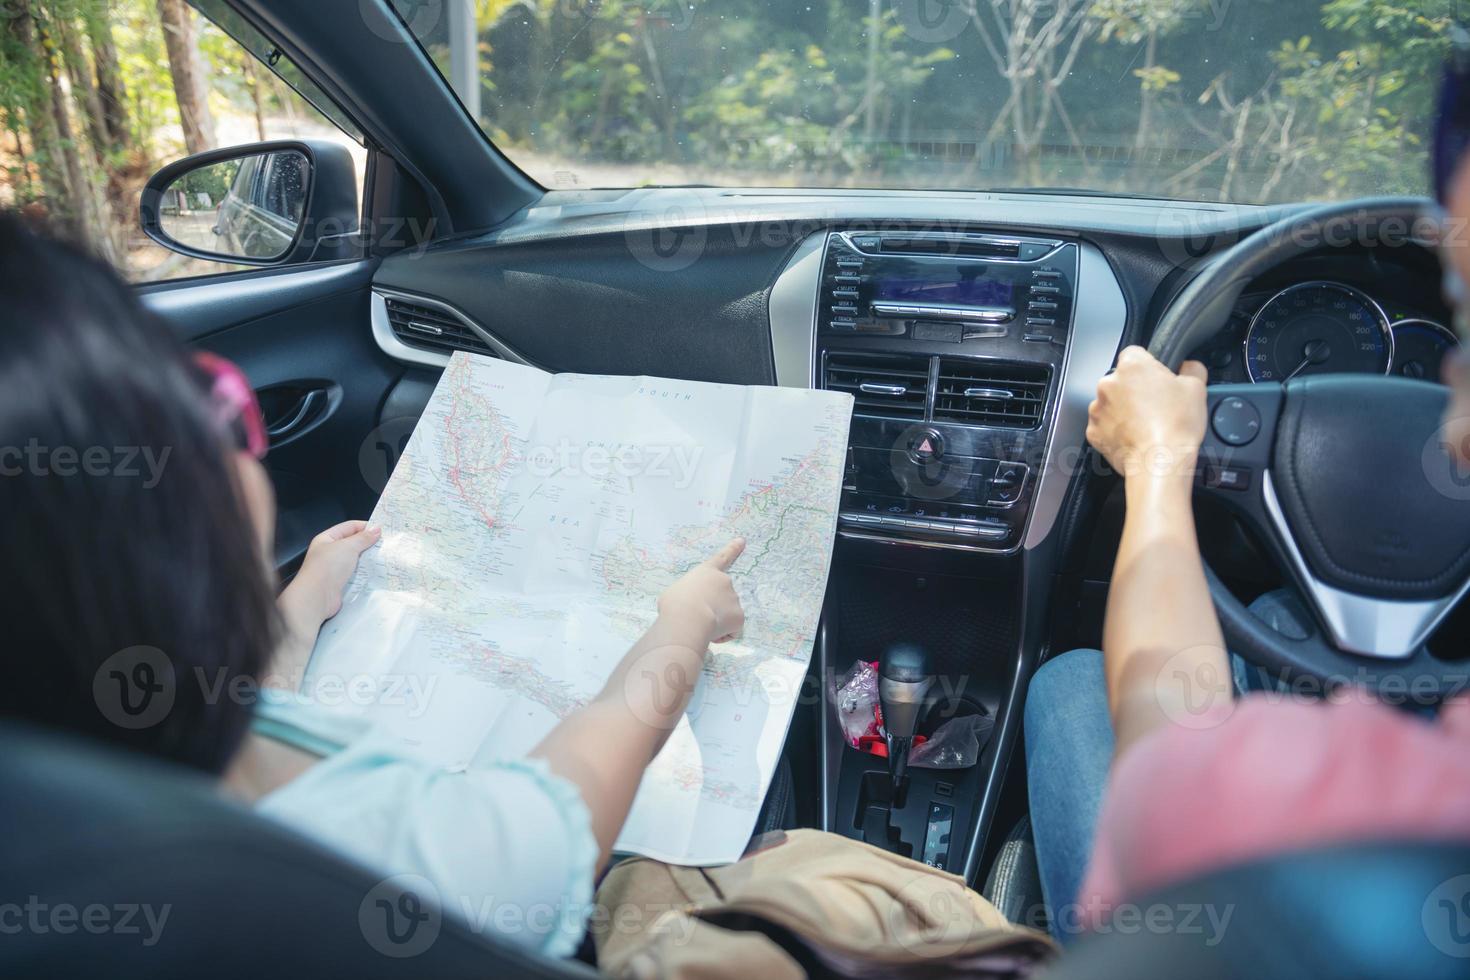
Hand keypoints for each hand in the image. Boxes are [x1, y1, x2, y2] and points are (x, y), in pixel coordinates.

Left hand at [278, 520, 381, 627]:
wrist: (317, 597)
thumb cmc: (326, 568)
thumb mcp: (348, 547)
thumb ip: (363, 537)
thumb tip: (376, 529)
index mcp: (327, 539)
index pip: (349, 527)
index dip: (365, 527)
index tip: (381, 530)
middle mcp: (329, 552)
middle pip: (353, 543)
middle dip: (368, 544)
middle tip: (385, 544)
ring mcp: (334, 568)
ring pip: (355, 560)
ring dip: (368, 559)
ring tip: (383, 558)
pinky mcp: (340, 582)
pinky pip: (355, 574)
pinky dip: (365, 573)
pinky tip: (376, 572)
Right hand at [657, 538, 746, 645]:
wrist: (688, 618)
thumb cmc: (675, 603)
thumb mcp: (674, 592)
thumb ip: (687, 594)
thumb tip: (688, 605)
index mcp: (707, 572)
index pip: (722, 558)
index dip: (732, 549)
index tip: (742, 541)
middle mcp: (725, 582)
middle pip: (721, 597)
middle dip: (713, 608)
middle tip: (697, 616)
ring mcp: (734, 599)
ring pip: (725, 615)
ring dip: (715, 622)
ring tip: (700, 625)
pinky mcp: (740, 616)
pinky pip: (732, 630)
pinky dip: (723, 635)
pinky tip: (710, 635)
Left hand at [1087, 346, 1208, 480]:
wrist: (1158, 462)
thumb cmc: (1174, 426)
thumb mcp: (1197, 387)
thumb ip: (1191, 368)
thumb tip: (1188, 366)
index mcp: (1132, 366)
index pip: (1135, 353)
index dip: (1149, 366)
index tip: (1157, 378)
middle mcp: (1108, 384)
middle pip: (1122, 380)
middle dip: (1135, 389)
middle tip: (1156, 405)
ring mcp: (1098, 409)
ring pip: (1111, 403)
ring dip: (1124, 410)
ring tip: (1146, 424)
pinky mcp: (1093, 432)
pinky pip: (1104, 425)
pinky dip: (1116, 430)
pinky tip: (1134, 436)